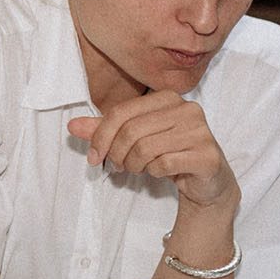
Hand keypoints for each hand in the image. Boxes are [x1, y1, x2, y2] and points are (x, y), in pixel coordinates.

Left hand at [67, 92, 237, 209]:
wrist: (208, 181)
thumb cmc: (168, 153)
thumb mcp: (133, 139)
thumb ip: (104, 130)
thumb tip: (72, 126)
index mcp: (167, 98)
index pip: (121, 113)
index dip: (100, 137)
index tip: (93, 157)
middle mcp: (187, 109)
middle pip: (131, 131)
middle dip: (117, 154)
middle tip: (118, 166)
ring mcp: (200, 131)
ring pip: (145, 148)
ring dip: (134, 165)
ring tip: (138, 169)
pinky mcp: (207, 155)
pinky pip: (164, 164)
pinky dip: (155, 172)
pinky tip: (160, 171)